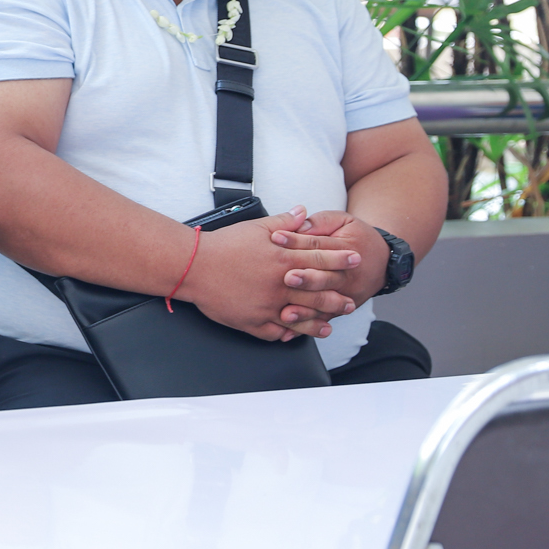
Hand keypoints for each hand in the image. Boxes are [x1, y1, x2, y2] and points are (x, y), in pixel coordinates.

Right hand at [184, 207, 359, 340]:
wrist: (193, 266)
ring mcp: (267, 306)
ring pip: (301, 317)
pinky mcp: (252, 321)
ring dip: (319, 322)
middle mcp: (279, 285)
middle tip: (351, 302)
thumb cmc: (223, 245)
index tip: (355, 259)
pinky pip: (276, 332)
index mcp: (282, 260)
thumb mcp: (255, 228)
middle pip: (317, 293)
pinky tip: (295, 336)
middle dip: (337, 297)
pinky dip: (288, 335)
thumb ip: (283, 222)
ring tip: (330, 326)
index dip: (340, 259)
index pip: (319, 259)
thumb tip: (304, 212)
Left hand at [270, 210, 386, 326]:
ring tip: (286, 313)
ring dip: (305, 310)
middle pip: (324, 277)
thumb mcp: (342, 221)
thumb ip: (321, 222)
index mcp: (346, 249)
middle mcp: (347, 275)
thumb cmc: (356, 236)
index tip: (276, 237)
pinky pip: (323, 320)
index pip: (319, 245)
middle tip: (287, 278)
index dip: (297, 241)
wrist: (382, 259)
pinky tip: (289, 332)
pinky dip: (306, 327)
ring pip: (324, 304)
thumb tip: (300, 223)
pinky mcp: (339, 309)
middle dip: (306, 279)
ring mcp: (345, 295)